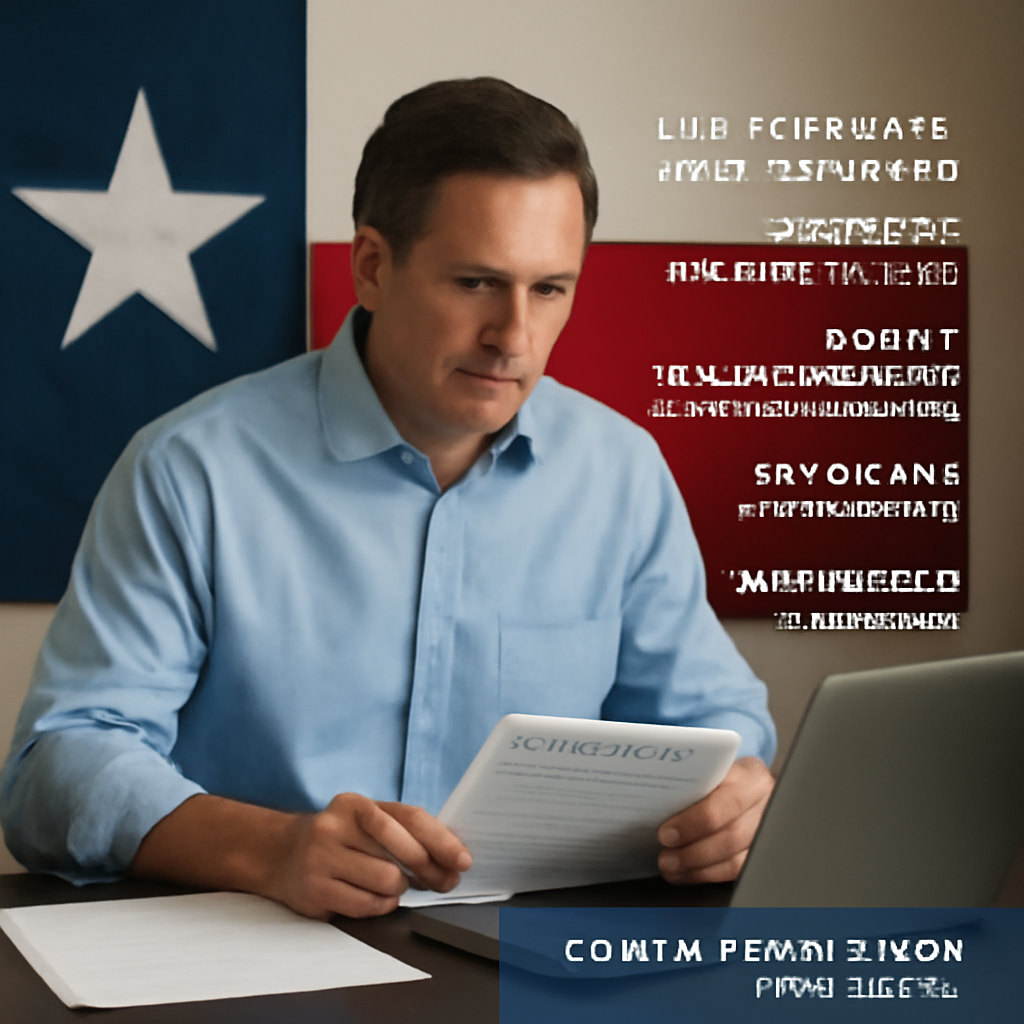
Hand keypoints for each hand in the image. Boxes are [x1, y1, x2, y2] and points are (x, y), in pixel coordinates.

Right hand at [270, 793, 472, 918]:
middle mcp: (336, 825)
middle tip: (442, 881)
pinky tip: (377, 897)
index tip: (463, 860)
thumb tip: (453, 855)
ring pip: (387, 881)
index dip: (441, 840)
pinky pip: (367, 905)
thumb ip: (405, 831)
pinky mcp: (314, 890)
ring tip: (395, 884)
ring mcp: (321, 857)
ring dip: (400, 889)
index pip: (408, 817)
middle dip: (429, 869)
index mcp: (355, 803)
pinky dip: (382, 905)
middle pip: (400, 851)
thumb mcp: (367, 822)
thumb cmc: (340, 840)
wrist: (281, 855)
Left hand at [657, 757, 773, 884]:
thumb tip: (653, 802)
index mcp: (752, 777)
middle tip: (665, 857)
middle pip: (731, 836)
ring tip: (670, 867)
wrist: (745, 784)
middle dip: (692, 851)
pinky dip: (706, 875)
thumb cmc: (719, 775)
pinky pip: (735, 873)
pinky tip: (685, 873)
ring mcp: (765, 831)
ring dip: (697, 868)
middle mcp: (765, 804)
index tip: (666, 833)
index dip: (694, 822)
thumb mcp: (709, 768)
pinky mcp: (759, 853)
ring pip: (734, 860)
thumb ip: (692, 782)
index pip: (727, 802)